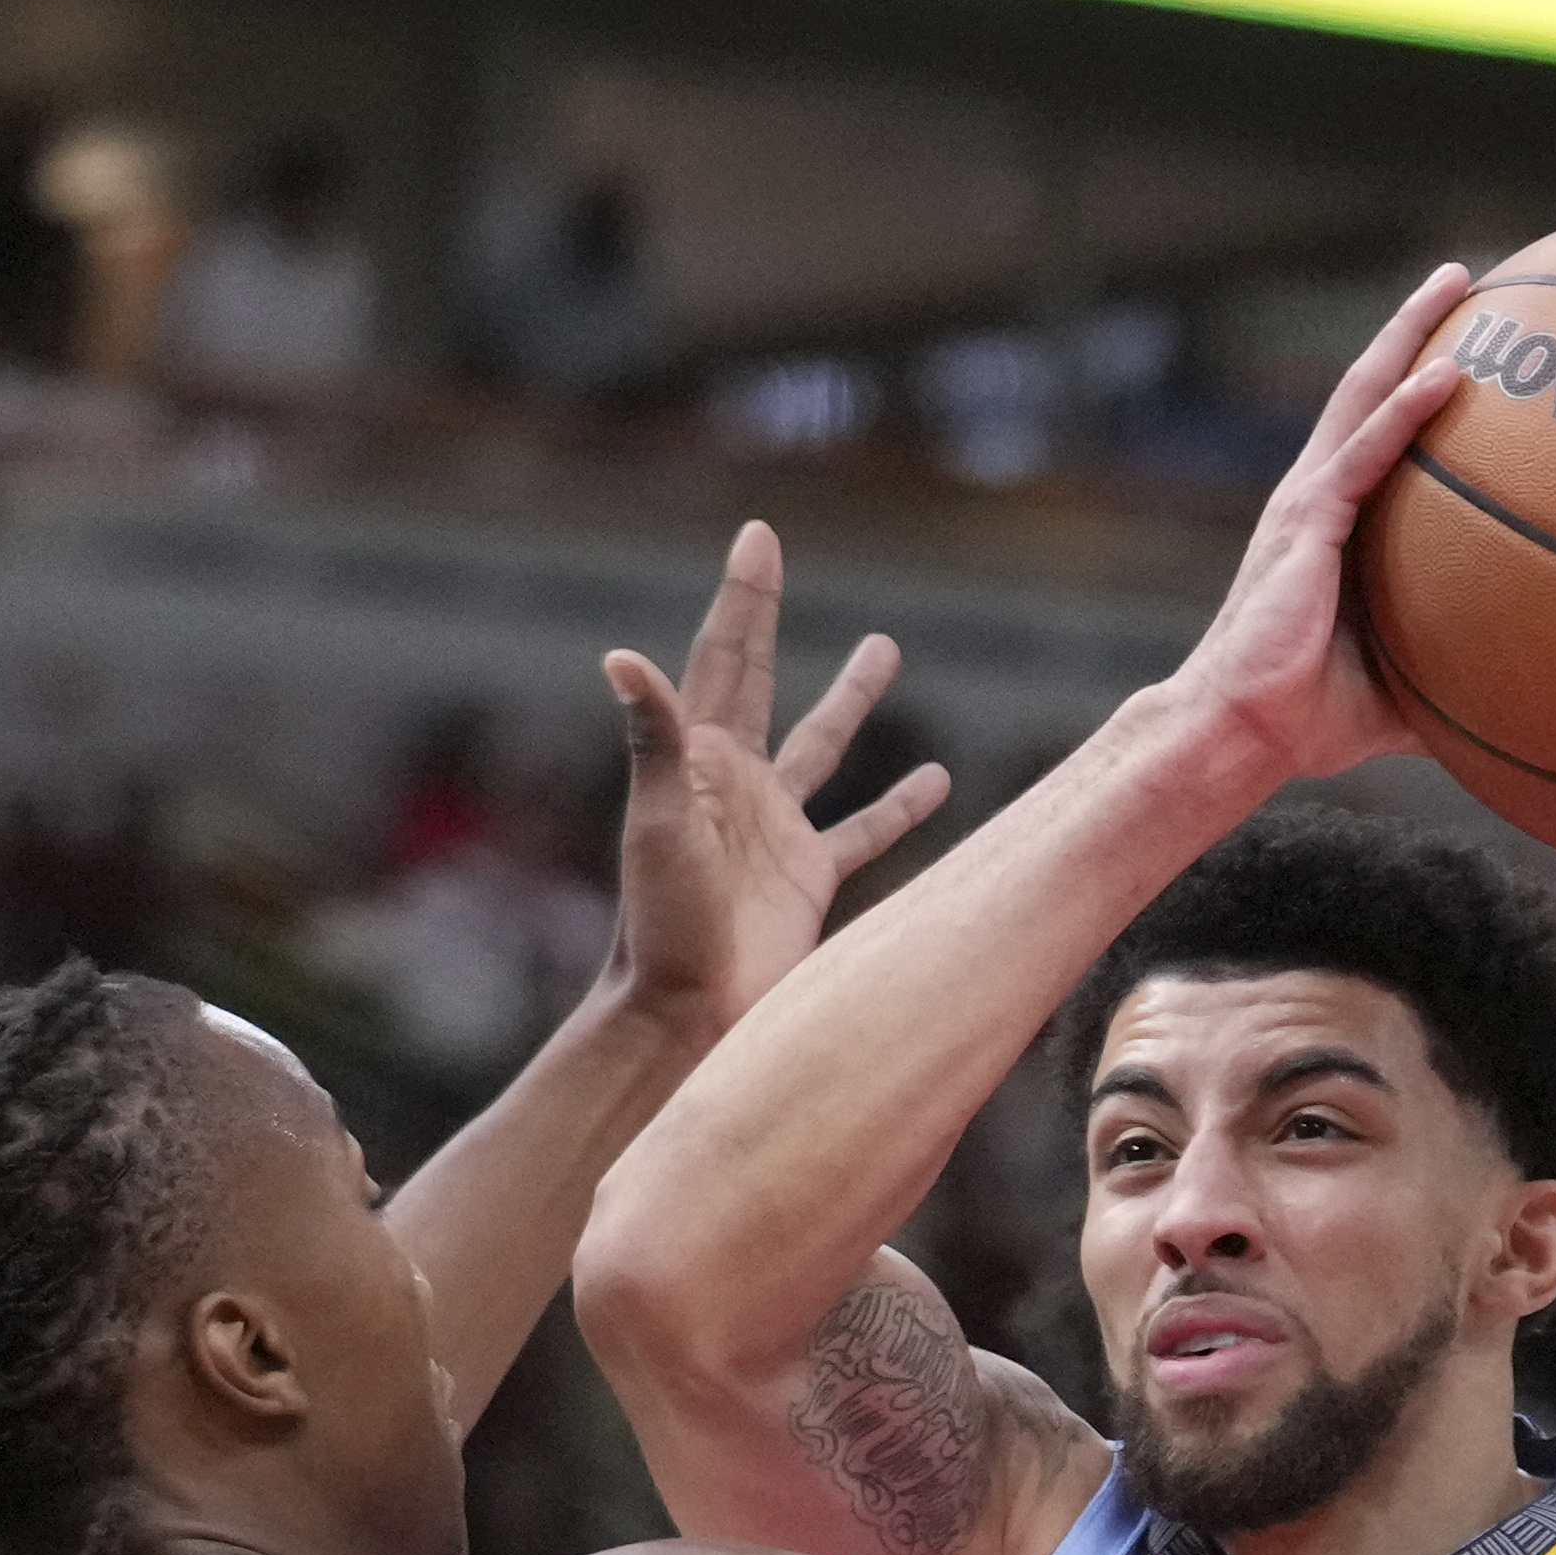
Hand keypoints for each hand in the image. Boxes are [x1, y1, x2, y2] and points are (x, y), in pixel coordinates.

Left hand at [595, 523, 951, 1038]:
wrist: (688, 1016)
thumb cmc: (662, 926)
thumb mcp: (658, 825)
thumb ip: (653, 741)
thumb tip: (621, 657)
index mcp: (701, 761)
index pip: (725, 659)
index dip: (744, 597)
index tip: (758, 538)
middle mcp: (738, 786)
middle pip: (759, 679)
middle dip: (767, 617)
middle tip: (772, 554)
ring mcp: (776, 831)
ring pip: (823, 746)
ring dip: (849, 698)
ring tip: (884, 648)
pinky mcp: (809, 879)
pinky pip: (865, 832)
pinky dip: (900, 807)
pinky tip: (934, 780)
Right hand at [1153, 261, 1471, 786]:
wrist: (1241, 733)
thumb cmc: (1309, 716)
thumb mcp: (1403, 685)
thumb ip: (1454, 667)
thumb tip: (1527, 694)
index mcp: (1330, 522)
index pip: (1376, 430)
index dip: (1413, 378)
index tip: (1466, 336)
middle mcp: (1315, 494)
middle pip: (1368, 387)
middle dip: (1413, 326)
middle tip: (1463, 278)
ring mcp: (1306, 503)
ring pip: (1363, 396)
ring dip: (1410, 336)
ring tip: (1458, 285)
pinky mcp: (1304, 524)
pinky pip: (1362, 455)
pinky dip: (1405, 411)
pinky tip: (1449, 376)